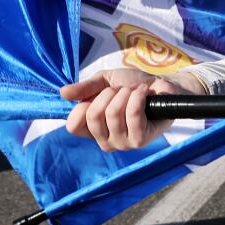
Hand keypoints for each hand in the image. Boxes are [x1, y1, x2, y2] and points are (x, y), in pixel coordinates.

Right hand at [61, 67, 203, 151]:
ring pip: (112, 114)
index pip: (73, 127)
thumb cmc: (133, 85)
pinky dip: (137, 97)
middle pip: (93, 116)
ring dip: (125, 94)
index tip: (97, 95)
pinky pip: (132, 115)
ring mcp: (123, 143)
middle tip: (122, 91)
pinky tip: (144, 94)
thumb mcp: (105, 81)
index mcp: (93, 130)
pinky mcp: (140, 140)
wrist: (162, 84)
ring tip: (135, 92)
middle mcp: (106, 141)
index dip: (82, 107)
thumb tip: (63, 93)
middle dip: (108, 94)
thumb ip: (85, 88)